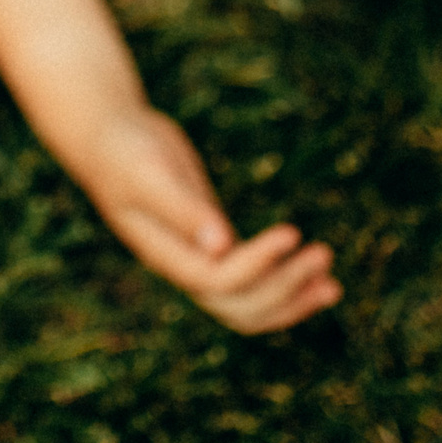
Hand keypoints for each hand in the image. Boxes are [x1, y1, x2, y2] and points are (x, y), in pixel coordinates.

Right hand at [73, 106, 339, 333]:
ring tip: (332, 284)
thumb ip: (182, 209)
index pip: (217, 280)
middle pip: (238, 306)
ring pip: (248, 304)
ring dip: (291, 299)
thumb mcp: (149, 174)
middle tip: (324, 256)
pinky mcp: (212, 242)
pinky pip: (251, 281)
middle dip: (284, 289)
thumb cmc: (124, 150)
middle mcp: (183, 266)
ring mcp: (198, 258)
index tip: (293, 233)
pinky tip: (313, 271)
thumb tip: (220, 245)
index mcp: (165, 255)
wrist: (109, 136)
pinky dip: (284, 281)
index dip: (258, 265)